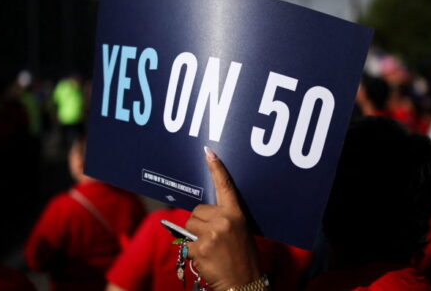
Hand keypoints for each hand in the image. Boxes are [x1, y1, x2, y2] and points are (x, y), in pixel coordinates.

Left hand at [185, 147, 261, 290]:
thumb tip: (202, 214)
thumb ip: (224, 219)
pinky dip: (194, 253)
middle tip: (213, 240)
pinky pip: (187, 244)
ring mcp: (212, 233)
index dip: (216, 169)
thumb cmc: (242, 258)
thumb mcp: (240, 232)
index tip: (208, 152)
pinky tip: (207, 260)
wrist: (244, 283)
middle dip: (199, 225)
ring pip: (189, 226)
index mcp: (236, 214)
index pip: (225, 187)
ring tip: (211, 250)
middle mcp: (224, 220)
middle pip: (196, 212)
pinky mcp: (200, 247)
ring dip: (194, 238)